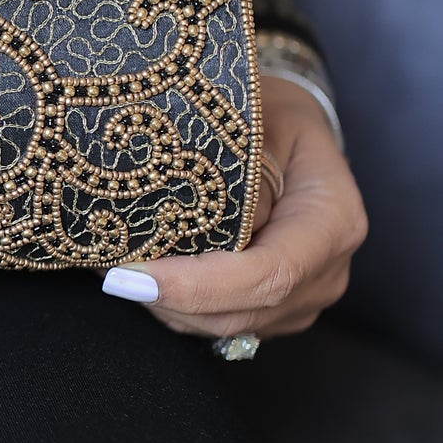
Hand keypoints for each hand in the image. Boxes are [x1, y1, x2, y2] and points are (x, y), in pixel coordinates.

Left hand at [103, 75, 367, 340]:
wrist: (289, 130)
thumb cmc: (270, 116)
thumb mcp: (254, 119)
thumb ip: (230, 168)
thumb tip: (186, 221)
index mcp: (334, 221)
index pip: (270, 274)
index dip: (199, 285)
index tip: (132, 275)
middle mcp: (327, 271)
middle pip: (243, 311)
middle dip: (169, 299)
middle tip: (108, 271)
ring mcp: (305, 298)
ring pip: (225, 326)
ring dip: (166, 306)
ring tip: (116, 269)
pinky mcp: (277, 310)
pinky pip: (220, 325)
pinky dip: (177, 307)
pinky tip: (144, 276)